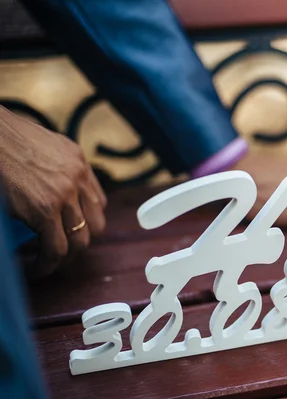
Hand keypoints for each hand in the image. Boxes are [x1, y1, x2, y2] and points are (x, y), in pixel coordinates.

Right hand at [0, 107, 106, 277]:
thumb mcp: (37, 148)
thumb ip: (50, 169)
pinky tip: (35, 270)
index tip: (71, 233)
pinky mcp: (45, 208)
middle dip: (80, 243)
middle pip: (95, 223)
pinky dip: (47, 265)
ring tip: (47, 266)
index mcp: (76, 160)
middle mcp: (77, 175)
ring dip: (64, 258)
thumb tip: (43, 192)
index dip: (86, 222)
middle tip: (60, 254)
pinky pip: (56, 248)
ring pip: (79, 239)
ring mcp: (64, 192)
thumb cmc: (0, 138)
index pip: (96, 201)